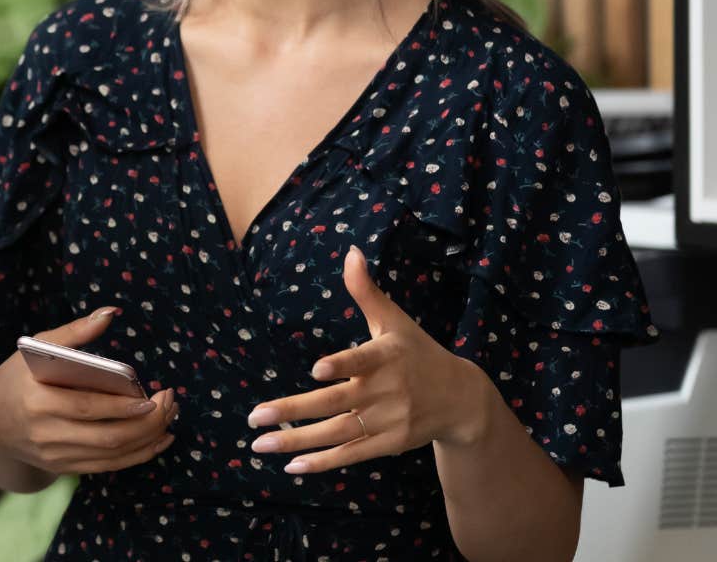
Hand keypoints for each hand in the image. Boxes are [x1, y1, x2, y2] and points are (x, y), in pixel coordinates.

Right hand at [0, 307, 177, 475]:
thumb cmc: (17, 377)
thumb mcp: (36, 347)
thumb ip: (74, 332)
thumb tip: (110, 313)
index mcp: (37, 399)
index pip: (87, 407)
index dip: (122, 406)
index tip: (152, 396)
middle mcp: (46, 433)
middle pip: (107, 436)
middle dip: (147, 423)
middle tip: (170, 403)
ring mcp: (55, 455)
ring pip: (112, 455)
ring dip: (148, 439)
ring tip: (169, 418)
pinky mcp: (64, 468)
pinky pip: (108, 467)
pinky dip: (137, 456)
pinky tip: (157, 440)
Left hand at [246, 244, 495, 474]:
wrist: (461, 398)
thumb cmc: (418, 352)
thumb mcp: (394, 320)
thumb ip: (366, 291)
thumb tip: (351, 251)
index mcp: (386, 357)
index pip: (362, 360)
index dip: (342, 365)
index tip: (316, 370)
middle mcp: (386, 391)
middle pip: (335, 403)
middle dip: (294, 411)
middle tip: (255, 416)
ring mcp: (388, 421)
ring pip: (337, 433)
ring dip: (298, 441)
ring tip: (260, 444)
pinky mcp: (389, 444)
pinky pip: (351, 453)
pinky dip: (323, 462)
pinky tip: (291, 465)